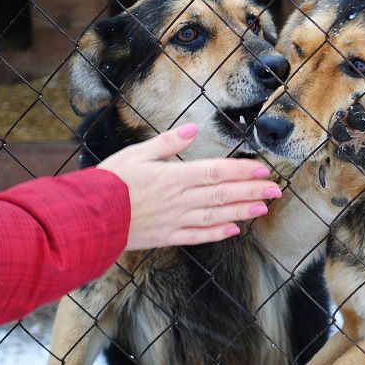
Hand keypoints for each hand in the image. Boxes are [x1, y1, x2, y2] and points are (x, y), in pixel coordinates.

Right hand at [97, 123, 280, 249]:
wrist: (88, 218)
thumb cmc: (109, 182)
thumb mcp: (137, 153)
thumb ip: (167, 142)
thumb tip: (193, 129)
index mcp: (174, 176)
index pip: (217, 171)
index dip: (243, 171)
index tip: (263, 170)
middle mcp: (180, 199)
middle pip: (223, 194)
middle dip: (252, 191)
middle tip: (276, 191)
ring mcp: (175, 220)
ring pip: (216, 214)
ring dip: (242, 211)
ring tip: (263, 208)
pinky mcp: (167, 236)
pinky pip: (197, 235)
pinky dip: (217, 233)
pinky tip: (234, 231)